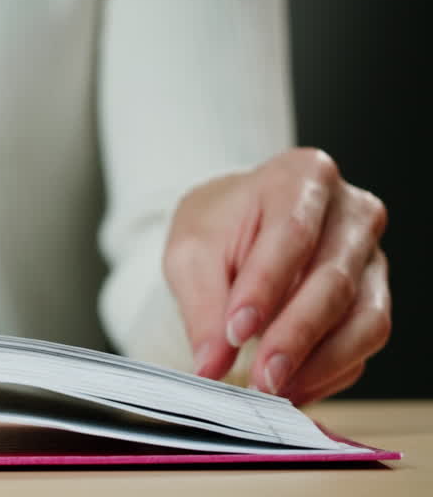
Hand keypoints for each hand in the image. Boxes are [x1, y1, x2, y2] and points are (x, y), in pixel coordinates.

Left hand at [165, 148, 389, 403]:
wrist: (236, 226)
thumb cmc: (217, 227)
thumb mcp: (191, 253)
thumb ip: (202, 306)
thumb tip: (211, 363)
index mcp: (302, 177)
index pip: (292, 235)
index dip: (266, 288)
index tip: (236, 330)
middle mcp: (349, 212)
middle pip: (333, 280)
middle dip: (294, 335)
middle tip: (260, 376)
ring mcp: (369, 256)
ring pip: (364, 318)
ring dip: (318, 362)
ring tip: (273, 388)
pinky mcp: (374, 295)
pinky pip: (365, 341)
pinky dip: (330, 371)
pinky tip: (292, 388)